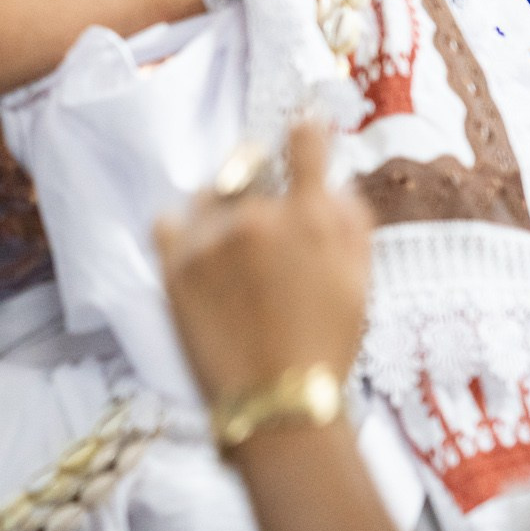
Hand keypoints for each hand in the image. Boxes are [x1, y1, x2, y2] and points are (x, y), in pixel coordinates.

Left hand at [152, 122, 372, 405]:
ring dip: (218, 208)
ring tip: (230, 250)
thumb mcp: (361, 278)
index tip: (297, 129)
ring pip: (206, 196)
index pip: (303, 142)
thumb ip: (349, 219)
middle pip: (248, 170)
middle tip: (259, 215)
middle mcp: (257, 218)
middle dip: (255, 182)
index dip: (302, 132)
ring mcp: (210, 240)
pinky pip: (168, 221)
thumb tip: (330, 180)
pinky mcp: (173, 265)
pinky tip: (198, 252)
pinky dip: (182, 229)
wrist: (278, 401)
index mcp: (311, 216)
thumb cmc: (327, 345)